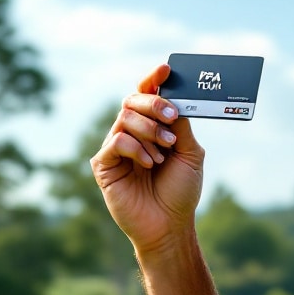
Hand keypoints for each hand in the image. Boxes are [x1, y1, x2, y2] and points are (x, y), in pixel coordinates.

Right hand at [90, 64, 204, 255]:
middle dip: (154, 104)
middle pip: (132, 100)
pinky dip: (136, 148)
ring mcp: (115, 149)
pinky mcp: (104, 165)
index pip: (147, 96)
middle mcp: (131, 134)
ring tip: (164, 153)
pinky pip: (116, 141)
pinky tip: (149, 164)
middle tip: (172, 118)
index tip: (166, 68)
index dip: (154, 80)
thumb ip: (182, 126)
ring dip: (150, 131)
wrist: (170, 225)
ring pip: (125, 118)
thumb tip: (176, 99)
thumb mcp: (189, 154)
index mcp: (152, 128)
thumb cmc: (180, 191)